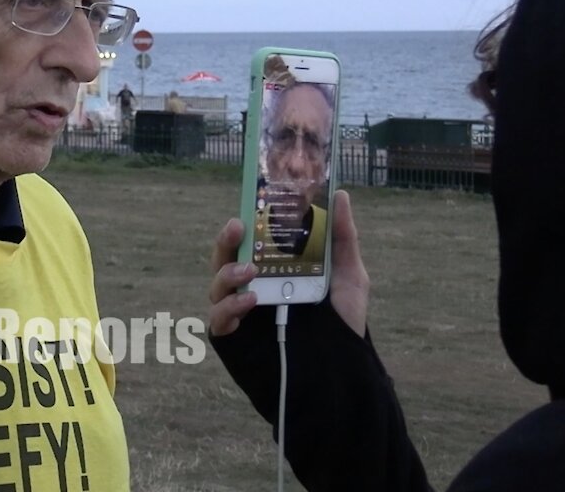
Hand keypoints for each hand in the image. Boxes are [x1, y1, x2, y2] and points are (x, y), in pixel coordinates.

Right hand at [209, 190, 368, 336]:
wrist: (342, 369)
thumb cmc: (342, 321)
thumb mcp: (348, 275)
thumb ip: (341, 237)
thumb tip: (340, 194)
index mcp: (272, 269)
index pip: (248, 242)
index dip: (244, 224)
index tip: (250, 207)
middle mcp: (251, 287)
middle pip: (224, 259)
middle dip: (225, 241)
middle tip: (238, 228)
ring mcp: (240, 313)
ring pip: (217, 286)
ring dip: (228, 273)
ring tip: (250, 270)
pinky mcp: (235, 338)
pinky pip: (218, 319)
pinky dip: (229, 307)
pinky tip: (250, 301)